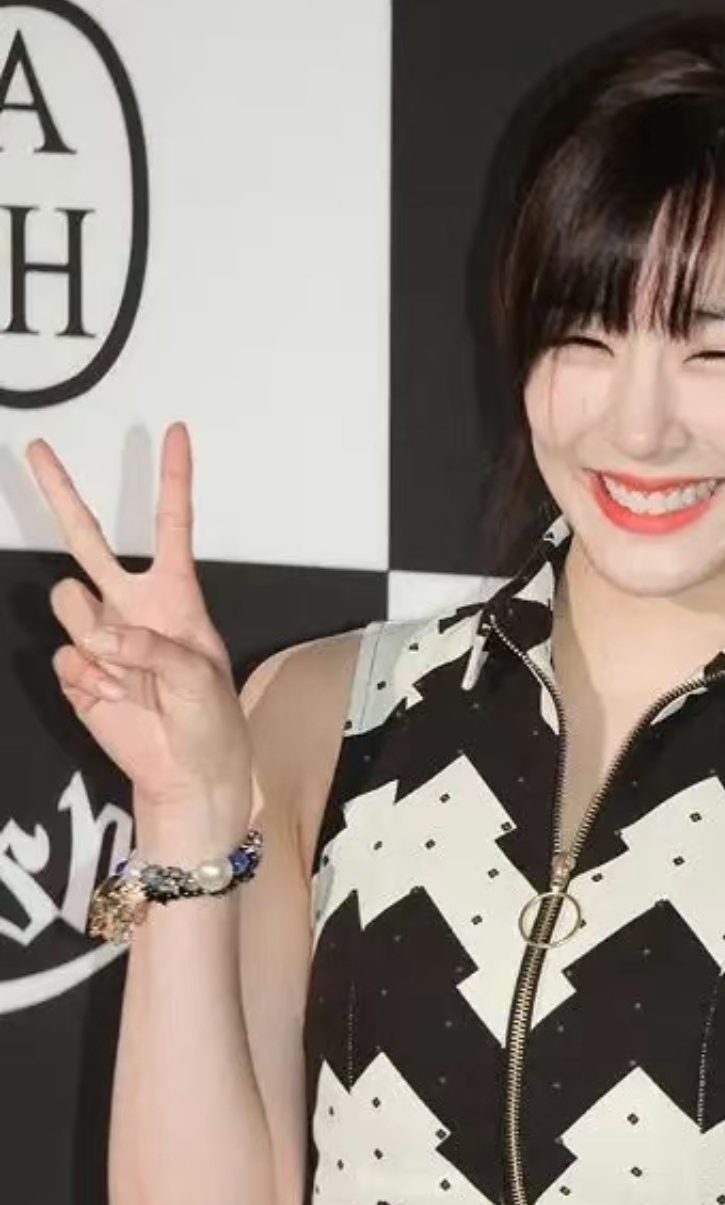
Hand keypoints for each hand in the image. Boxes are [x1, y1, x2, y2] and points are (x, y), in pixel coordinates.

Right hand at [25, 423, 252, 817]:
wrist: (186, 772)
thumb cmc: (209, 719)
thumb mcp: (199, 678)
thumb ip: (152, 648)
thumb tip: (97, 634)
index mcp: (175, 597)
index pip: (172, 526)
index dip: (173, 479)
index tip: (175, 432)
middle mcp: (132, 607)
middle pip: (89, 541)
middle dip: (61, 494)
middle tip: (36, 449)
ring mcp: (100, 637)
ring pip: (69, 603)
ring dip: (96, 638)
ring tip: (132, 677)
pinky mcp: (79, 671)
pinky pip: (66, 659)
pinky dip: (90, 681)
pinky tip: (119, 699)